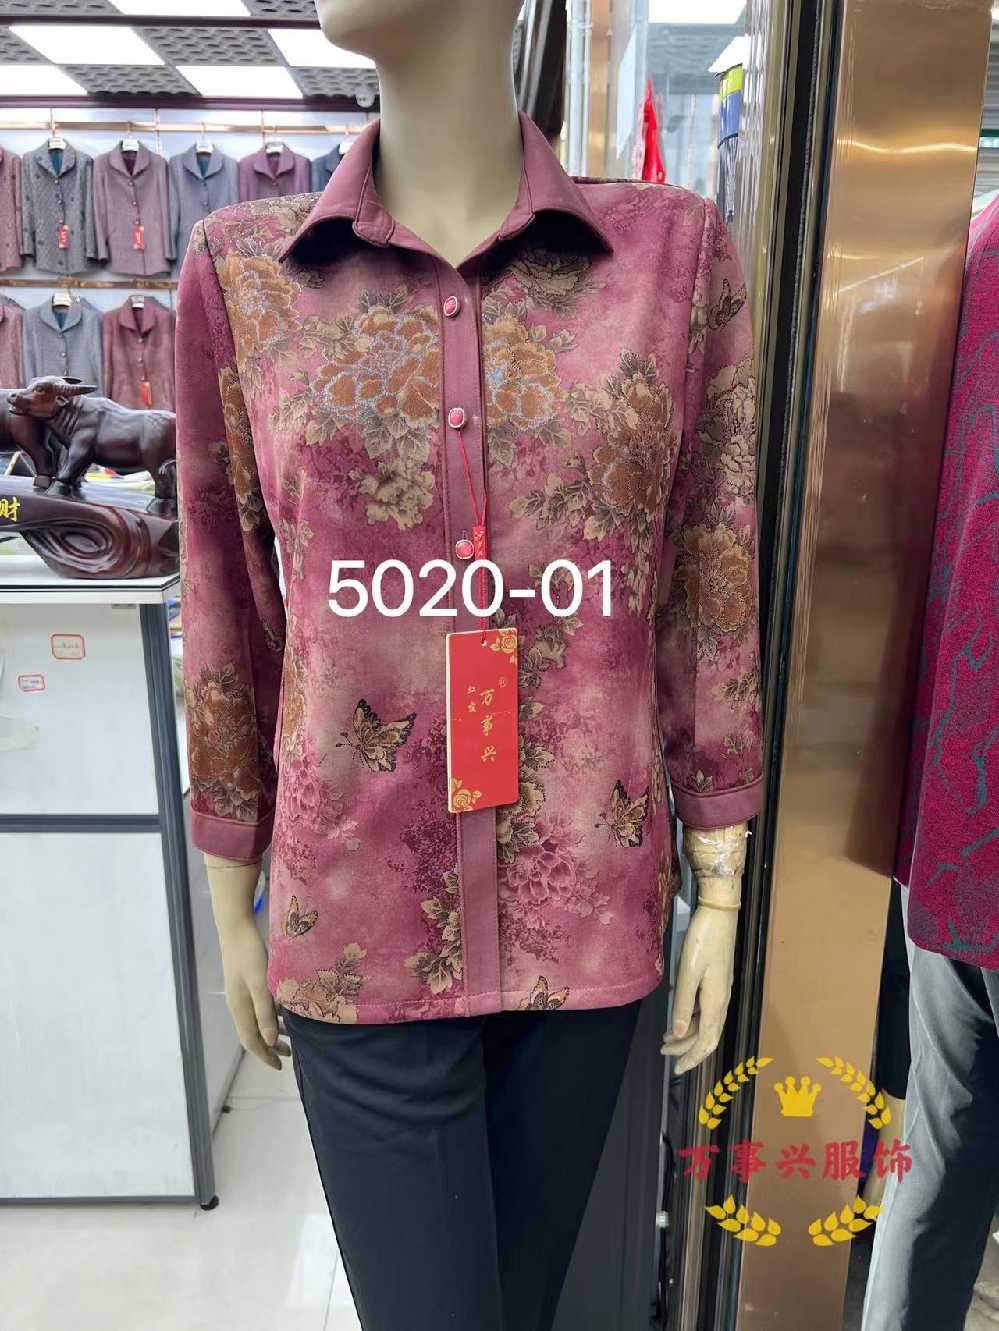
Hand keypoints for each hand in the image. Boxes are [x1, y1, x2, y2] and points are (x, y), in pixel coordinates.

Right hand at [219, 915, 290, 1069]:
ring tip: (288, 1037)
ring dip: (270, 1032)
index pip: (251, 1041)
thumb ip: (265, 1012)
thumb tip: (269, 1042)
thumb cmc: (250, 955)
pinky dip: (269, 1016)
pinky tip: (281, 1010)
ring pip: (254, 1021)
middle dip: (269, 1047)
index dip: (265, 1056)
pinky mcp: (244, 983)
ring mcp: (239, 994)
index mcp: (240, 1008)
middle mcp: (237, 1005)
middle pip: (252, 1034)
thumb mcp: (260, 984)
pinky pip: (256, 1009)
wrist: (236, 928)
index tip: (280, 1067)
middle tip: (289, 1054)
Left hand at [660, 905, 737, 1074]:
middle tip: (665, 1054)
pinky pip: (706, 1010)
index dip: (692, 1058)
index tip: (676, 1070)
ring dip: (687, 1034)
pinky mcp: (717, 981)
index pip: (706, 1041)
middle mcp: (722, 1000)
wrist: (720, 913)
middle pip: (707, 1035)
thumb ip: (683, 1004)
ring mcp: (721, 990)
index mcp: (715, 1001)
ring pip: (706, 1023)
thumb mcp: (688, 972)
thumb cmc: (703, 940)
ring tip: (666, 1039)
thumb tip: (679, 1034)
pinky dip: (692, 1019)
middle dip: (687, 1049)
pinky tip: (678, 1016)